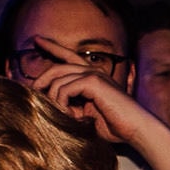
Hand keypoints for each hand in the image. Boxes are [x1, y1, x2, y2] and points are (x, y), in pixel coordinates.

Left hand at [26, 37, 157, 145]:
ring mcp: (94, 74)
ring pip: (58, 79)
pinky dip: (61, 102)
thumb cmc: (116, 126)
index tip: (37, 40)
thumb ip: (72, 107)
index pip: (68, 56)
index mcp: (93, 77)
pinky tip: (69, 114)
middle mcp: (93, 71)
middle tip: (33, 92)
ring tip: (59, 114)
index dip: (52, 47)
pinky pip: (64, 88)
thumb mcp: (87, 115)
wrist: (136, 129)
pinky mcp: (94, 82)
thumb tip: (53, 107)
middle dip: (42, 79)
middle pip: (58, 67)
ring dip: (53, 99)